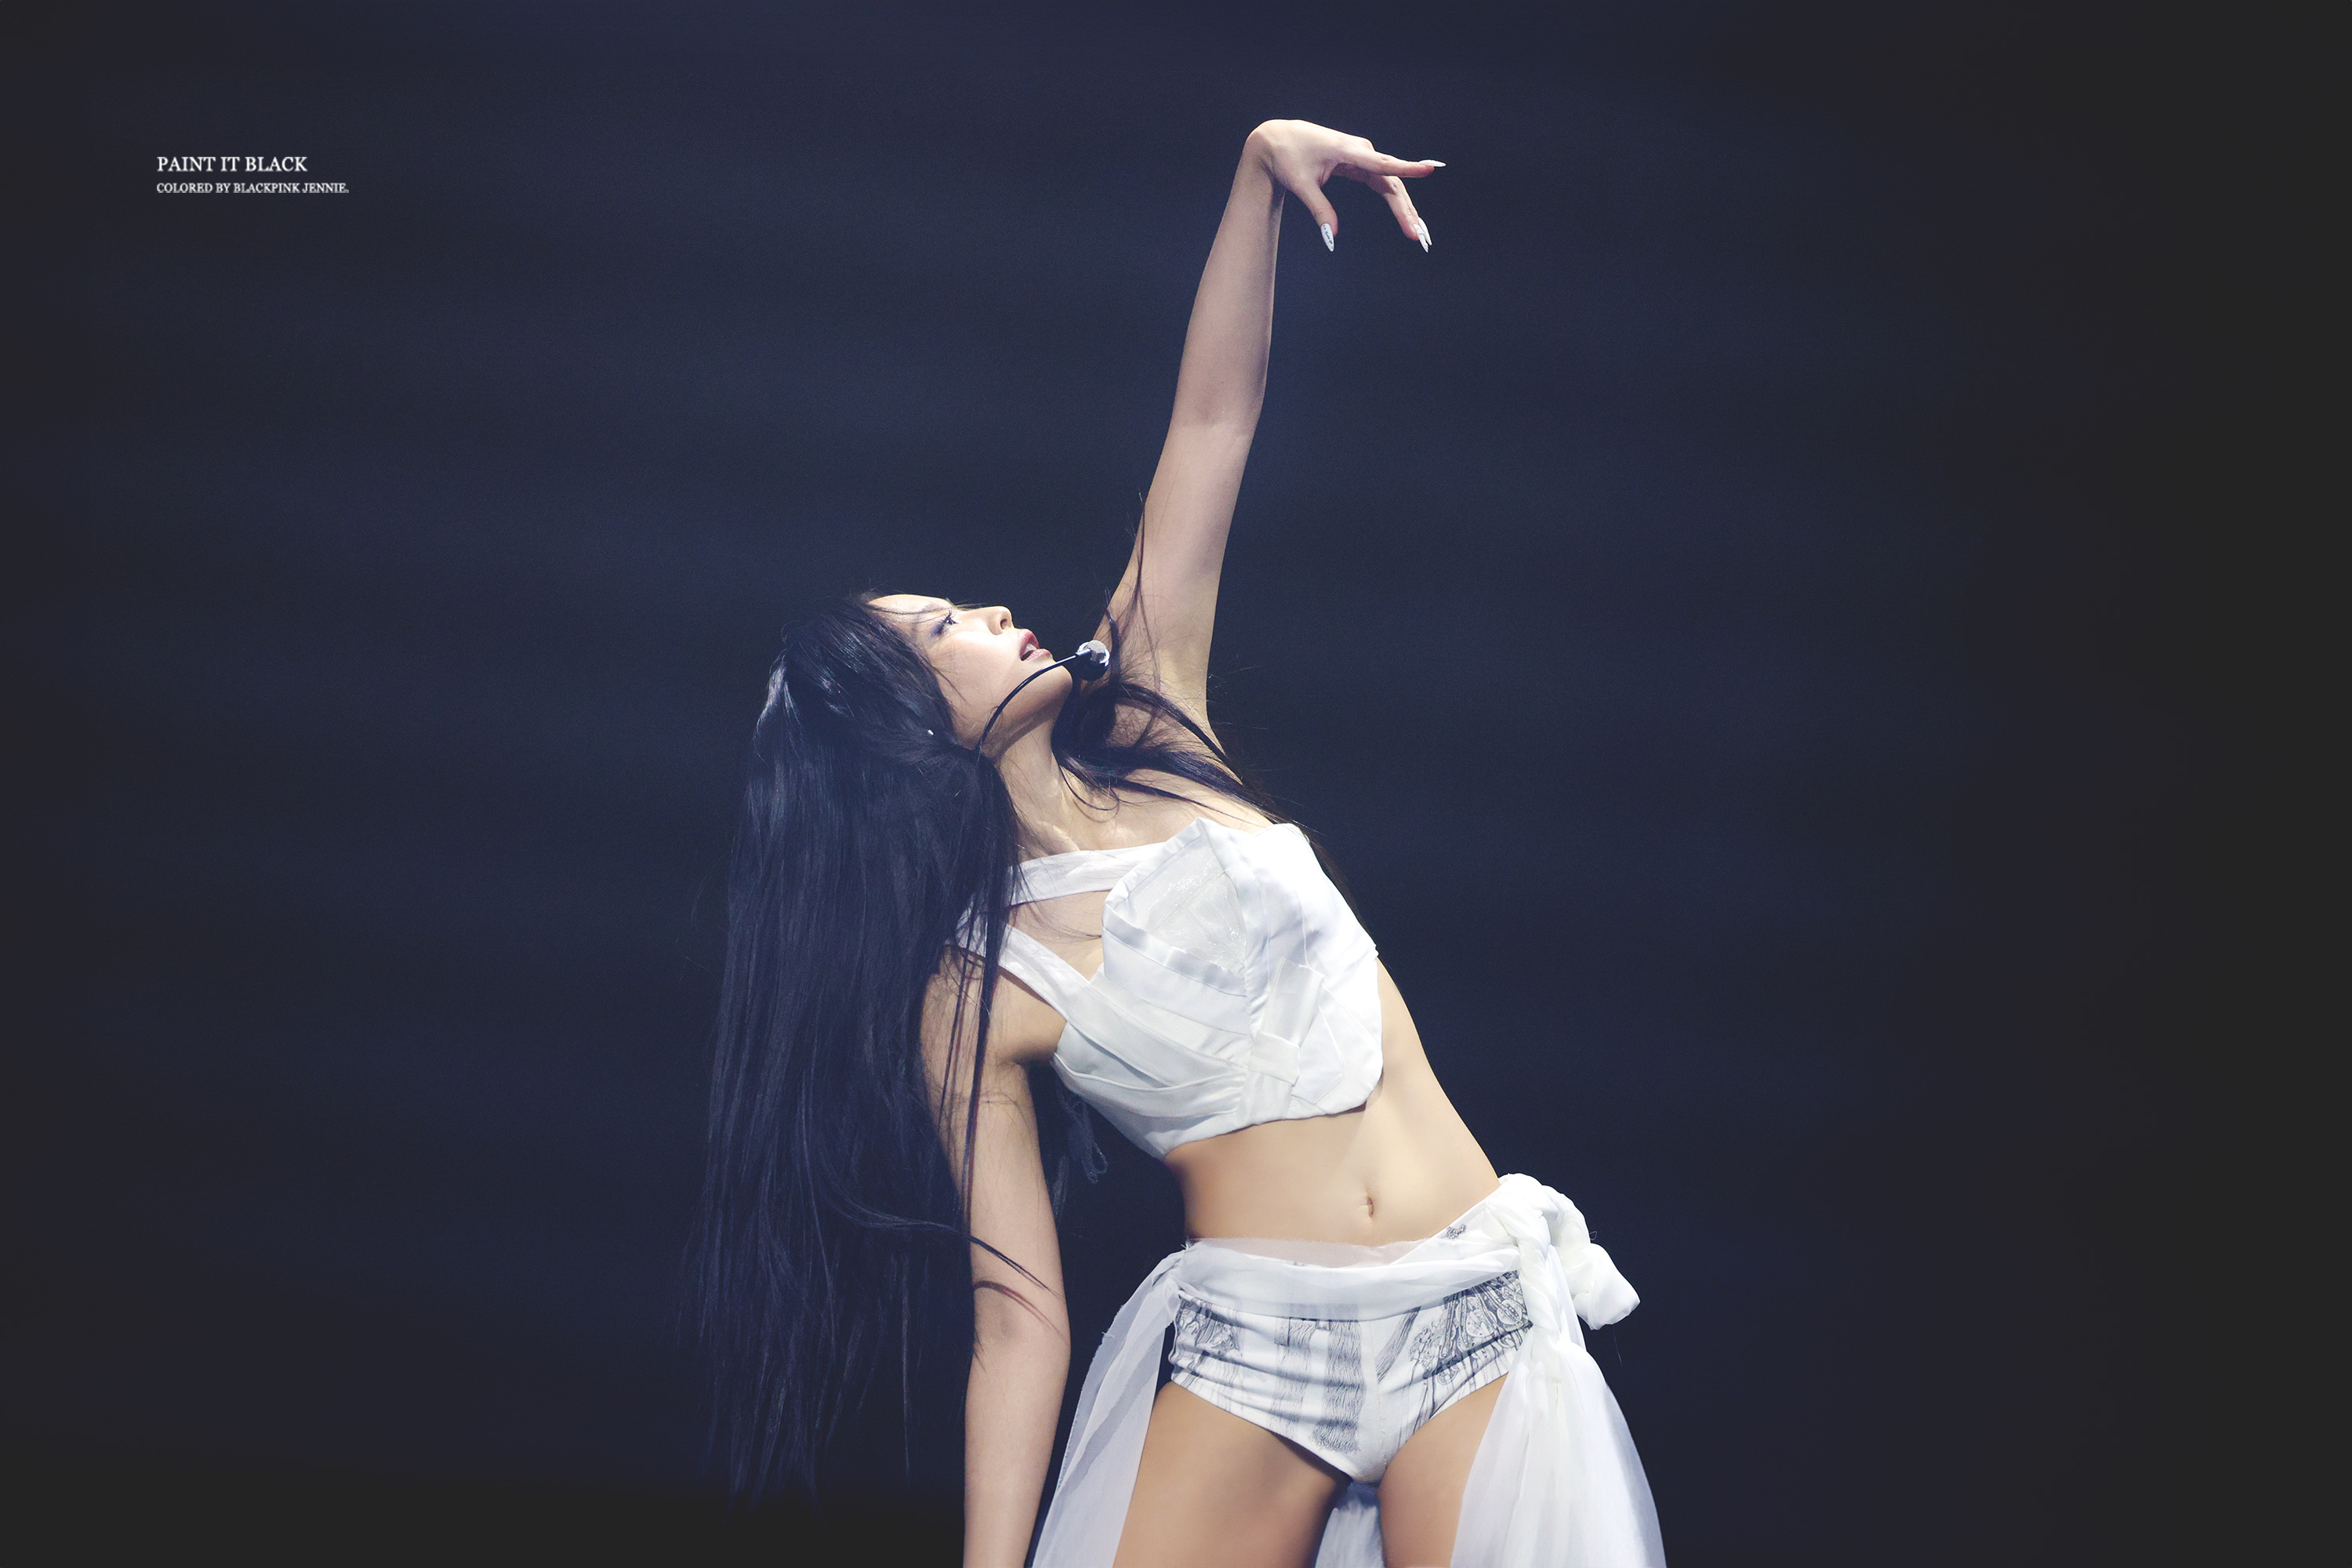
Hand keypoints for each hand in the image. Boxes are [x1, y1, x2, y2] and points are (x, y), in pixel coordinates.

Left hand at [1248, 119, 1443, 250]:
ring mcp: (1361, 156)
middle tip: (1417, 233)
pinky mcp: (1358, 163)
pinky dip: (1392, 199)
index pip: (1382, 163)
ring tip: (1415, 229)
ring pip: (1389, 183)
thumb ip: (1318, 209)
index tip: (1429, 170)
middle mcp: (1360, 151)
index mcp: (1347, 151)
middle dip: (1405, 208)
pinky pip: (1381, 181)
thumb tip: (1332, 236)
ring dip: (1402, 206)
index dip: (1406, 168)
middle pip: (1390, 181)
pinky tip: (1404, 214)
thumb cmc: (1288, 158)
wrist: (1278, 140)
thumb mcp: (1300, 185)